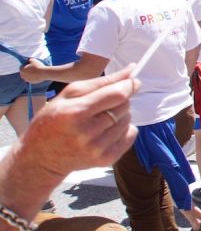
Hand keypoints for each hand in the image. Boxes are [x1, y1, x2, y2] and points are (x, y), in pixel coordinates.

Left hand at [19, 58, 45, 82]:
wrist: (43, 73)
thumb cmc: (38, 66)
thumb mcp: (33, 60)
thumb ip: (29, 60)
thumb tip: (28, 60)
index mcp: (22, 70)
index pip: (21, 67)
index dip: (25, 65)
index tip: (29, 64)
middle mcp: (23, 75)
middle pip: (23, 72)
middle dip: (26, 70)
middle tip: (32, 68)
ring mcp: (27, 79)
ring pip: (27, 76)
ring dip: (29, 74)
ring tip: (35, 71)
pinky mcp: (31, 82)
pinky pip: (31, 79)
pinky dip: (33, 77)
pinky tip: (37, 75)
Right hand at [20, 67, 137, 178]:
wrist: (40, 158)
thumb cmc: (53, 120)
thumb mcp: (68, 95)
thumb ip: (101, 82)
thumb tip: (131, 70)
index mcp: (76, 113)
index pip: (117, 95)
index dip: (128, 86)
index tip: (130, 82)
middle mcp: (87, 133)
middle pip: (124, 106)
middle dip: (120, 100)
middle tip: (103, 104)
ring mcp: (97, 149)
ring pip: (128, 119)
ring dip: (120, 115)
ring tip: (101, 119)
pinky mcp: (106, 160)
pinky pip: (131, 134)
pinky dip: (124, 129)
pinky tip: (107, 131)